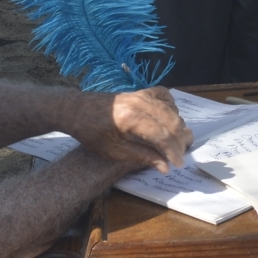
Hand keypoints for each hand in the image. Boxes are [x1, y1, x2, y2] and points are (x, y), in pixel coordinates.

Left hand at [69, 87, 189, 174]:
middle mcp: (141, 103)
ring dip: (178, 127)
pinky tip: (170, 119)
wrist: (78, 110)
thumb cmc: (92, 133)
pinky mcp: (142, 91)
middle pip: (172, 121)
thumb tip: (165, 166)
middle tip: (179, 155)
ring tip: (175, 143)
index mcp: (132, 119)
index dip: (173, 151)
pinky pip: (165, 97)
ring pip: (172, 109)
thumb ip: (142, 156)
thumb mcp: (115, 151)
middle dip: (179, 141)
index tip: (178, 164)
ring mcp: (142, 94)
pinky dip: (172, 108)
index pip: (163, 135)